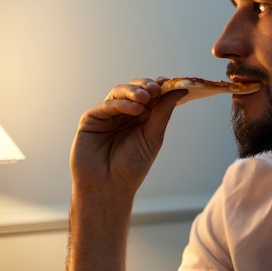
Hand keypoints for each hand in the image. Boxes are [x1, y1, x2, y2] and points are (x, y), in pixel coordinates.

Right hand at [69, 78, 185, 199]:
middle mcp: (124, 112)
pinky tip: (134, 109)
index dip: (160, 87)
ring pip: (119, 92)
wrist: (109, 188)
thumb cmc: (131, 167)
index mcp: (141, 117)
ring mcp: (108, 114)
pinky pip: (107, 105)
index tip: (170, 82)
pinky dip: (121, 104)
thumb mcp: (153, 137)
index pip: (151, 95)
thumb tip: (180, 90)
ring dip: (134, 91)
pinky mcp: (91, 119)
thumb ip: (163, 113)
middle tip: (156, 88)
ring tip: (146, 96)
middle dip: (147, 86)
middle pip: (135, 89)